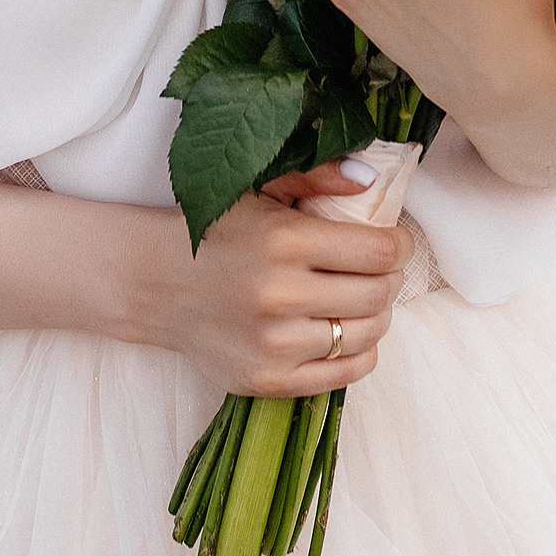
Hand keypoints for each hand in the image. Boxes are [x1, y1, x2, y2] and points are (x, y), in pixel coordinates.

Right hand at [155, 161, 410, 396]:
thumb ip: (318, 176)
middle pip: (378, 294)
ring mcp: (273, 343)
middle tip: (379, 268)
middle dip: (390, 278)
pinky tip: (346, 331)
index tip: (395, 240)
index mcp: (283, 240)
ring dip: (377, 315)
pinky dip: (360, 353)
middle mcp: (279, 295)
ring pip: (367, 334)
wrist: (156, 282)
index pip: (379, 251)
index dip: (399, 244)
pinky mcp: (267, 379)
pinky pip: (344, 374)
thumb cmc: (218, 231)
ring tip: (362, 298)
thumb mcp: (262, 189)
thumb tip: (372, 179)